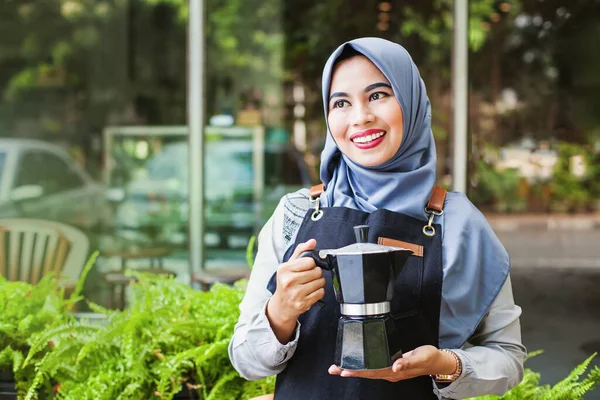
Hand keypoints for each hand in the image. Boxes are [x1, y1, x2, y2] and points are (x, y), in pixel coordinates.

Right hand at [266, 239, 325, 342]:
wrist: (282, 305)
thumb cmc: (286, 282)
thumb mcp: (289, 265)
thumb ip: (301, 251)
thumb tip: (312, 242)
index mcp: (284, 269)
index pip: (310, 261)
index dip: (311, 264)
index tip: (307, 267)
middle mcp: (289, 281)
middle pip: (316, 272)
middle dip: (316, 273)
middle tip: (309, 276)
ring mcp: (296, 294)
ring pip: (320, 282)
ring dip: (318, 282)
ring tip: (310, 284)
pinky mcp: (303, 303)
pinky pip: (320, 292)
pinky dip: (319, 291)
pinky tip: (311, 292)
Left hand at [328, 345, 456, 381]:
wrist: (436, 361)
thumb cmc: (428, 358)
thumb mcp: (420, 356)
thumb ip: (408, 361)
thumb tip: (395, 366)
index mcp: (394, 371)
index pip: (371, 372)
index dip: (356, 371)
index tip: (343, 369)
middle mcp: (389, 373)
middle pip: (365, 373)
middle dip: (348, 371)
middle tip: (333, 369)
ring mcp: (389, 371)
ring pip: (367, 372)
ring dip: (352, 370)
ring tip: (338, 368)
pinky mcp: (390, 366)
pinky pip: (372, 368)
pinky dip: (361, 367)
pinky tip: (354, 365)